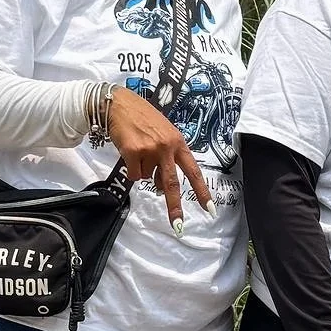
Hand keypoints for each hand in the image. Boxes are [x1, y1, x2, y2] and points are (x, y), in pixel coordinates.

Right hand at [104, 87, 211, 227]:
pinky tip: (129, 151)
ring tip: (138, 150)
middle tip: (178, 225)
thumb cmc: (143, 120)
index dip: (201, 191)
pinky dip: (131, 168)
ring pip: (147, 178)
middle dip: (174, 207)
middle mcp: (167, 147)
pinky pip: (134, 174)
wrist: (120, 105)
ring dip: (143, 170)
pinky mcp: (133, 152)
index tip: (209, 208)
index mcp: (179, 143)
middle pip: (172, 183)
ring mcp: (150, 149)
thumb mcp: (163, 135)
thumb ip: (167, 159)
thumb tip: (162, 187)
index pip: (193, 171)